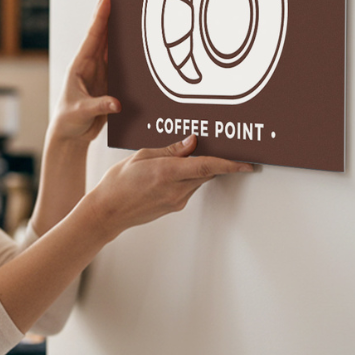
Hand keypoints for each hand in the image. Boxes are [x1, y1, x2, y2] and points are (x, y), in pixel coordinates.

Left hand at [50, 0, 119, 144]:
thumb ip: (99, 106)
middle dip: (110, 14)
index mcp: (80, 66)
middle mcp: (90, 66)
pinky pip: (120, 64)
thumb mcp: (80, 112)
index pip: (92, 37)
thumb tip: (117, 103)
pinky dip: (128, 53)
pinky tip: (138, 42)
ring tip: (130, 10)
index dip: (100, 17)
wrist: (70, 136)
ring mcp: (100, 73)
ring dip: (121, 30)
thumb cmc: (68, 122)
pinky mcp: (109, 83)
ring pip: (112, 47)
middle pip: (103, 35)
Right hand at [85, 135, 253, 241]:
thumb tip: (192, 143)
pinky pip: (189, 188)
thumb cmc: (118, 183)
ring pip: (198, 180)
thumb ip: (170, 150)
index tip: (247, 163)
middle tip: (222, 147)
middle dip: (216, 161)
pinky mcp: (174, 207)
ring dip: (199, 169)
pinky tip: (174, 171)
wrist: (107, 211)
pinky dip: (188, 177)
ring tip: (186, 156)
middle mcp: (175, 190)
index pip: (207, 167)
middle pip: (206, 173)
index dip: (230, 164)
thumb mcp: (141, 156)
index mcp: (167, 173)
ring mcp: (176, 201)